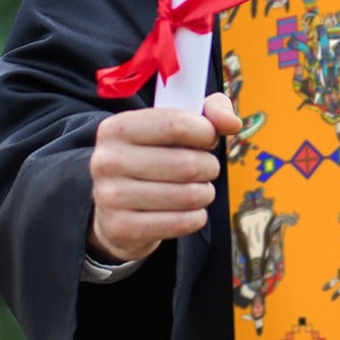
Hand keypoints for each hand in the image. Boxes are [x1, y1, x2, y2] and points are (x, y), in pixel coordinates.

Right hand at [87, 92, 242, 263]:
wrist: (116, 208)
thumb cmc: (154, 158)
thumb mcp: (174, 126)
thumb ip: (209, 112)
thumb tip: (232, 123)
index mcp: (117, 128)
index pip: (176, 124)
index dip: (206, 132)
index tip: (208, 139)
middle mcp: (107, 160)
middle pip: (187, 164)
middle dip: (208, 167)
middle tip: (205, 169)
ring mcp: (110, 196)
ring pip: (188, 195)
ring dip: (205, 193)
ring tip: (197, 190)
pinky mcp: (121, 228)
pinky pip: (181, 223)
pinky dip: (196, 217)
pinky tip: (188, 211)